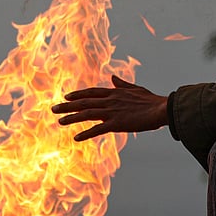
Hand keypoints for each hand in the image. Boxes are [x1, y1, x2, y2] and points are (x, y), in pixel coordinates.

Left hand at [51, 75, 168, 140]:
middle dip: (67, 106)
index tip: (66, 97)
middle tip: (54, 109)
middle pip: (84, 102)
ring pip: (87, 114)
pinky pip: (98, 129)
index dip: (78, 95)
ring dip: (72, 118)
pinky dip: (86, 133)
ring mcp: (112, 112)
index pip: (91, 92)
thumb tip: (113, 77)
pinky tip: (76, 137)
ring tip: (59, 121)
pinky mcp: (117, 123)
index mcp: (114, 93)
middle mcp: (110, 101)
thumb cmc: (152, 101)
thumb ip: (122, 84)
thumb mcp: (136, 89)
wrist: (162, 109)